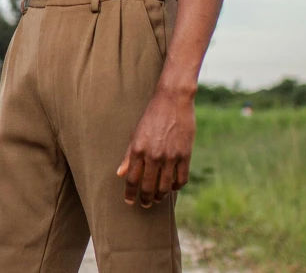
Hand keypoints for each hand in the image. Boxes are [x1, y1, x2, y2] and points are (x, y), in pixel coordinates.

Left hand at [117, 87, 195, 207]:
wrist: (173, 101)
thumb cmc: (151, 116)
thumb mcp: (136, 134)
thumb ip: (129, 155)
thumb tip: (120, 173)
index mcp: (138, 150)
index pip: (132, 179)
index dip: (130, 193)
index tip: (129, 201)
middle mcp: (153, 156)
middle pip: (148, 186)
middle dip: (145, 198)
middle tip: (144, 204)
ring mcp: (170, 157)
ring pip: (165, 186)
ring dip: (160, 196)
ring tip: (157, 199)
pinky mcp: (185, 155)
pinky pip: (181, 179)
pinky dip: (176, 187)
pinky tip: (173, 188)